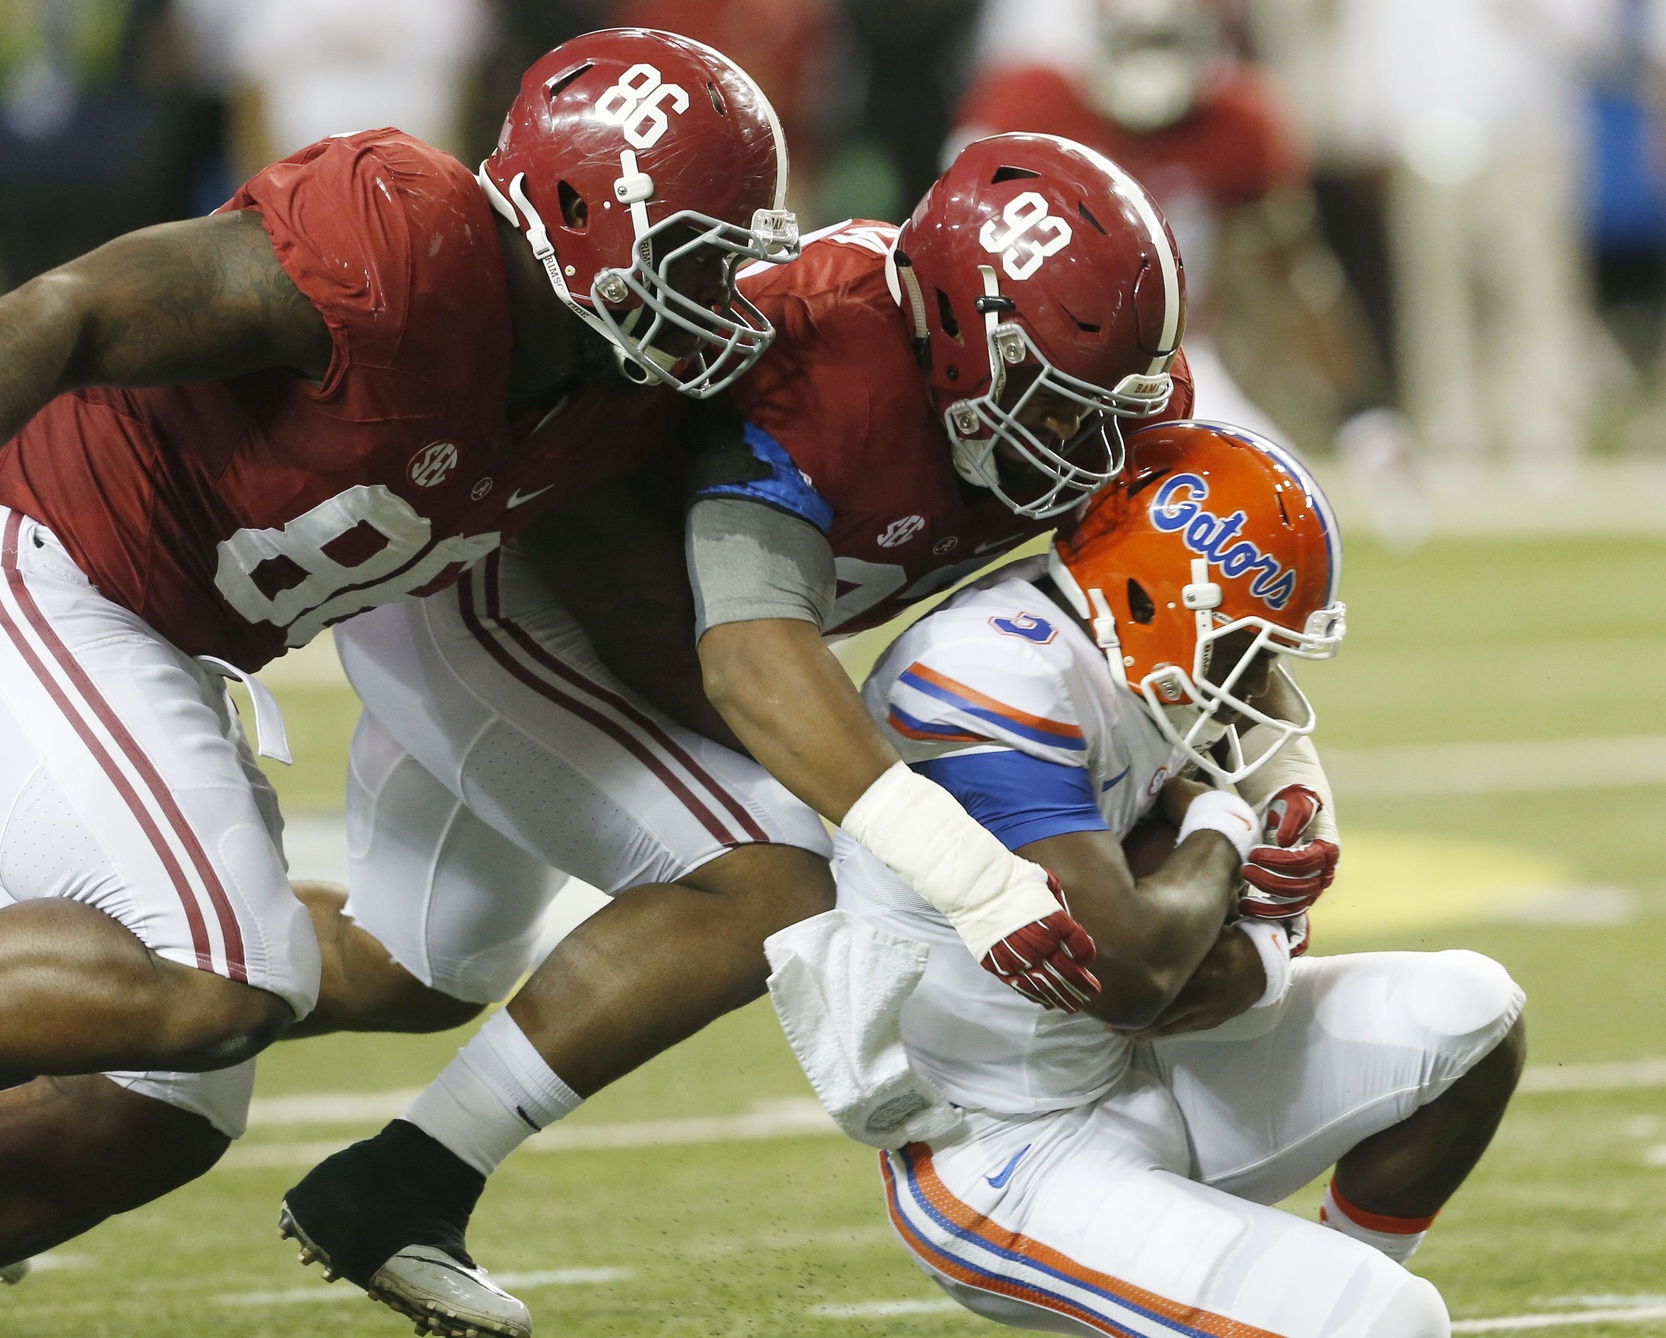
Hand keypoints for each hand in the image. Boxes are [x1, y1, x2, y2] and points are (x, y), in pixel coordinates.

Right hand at [980, 872, 1100, 1011]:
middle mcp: (1040, 945)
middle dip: (1082, 985)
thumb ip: (1061, 907)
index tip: (1087, 960)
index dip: (1086, 956)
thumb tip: (1070, 925)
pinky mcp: (1000, 966)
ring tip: (1073, 1006)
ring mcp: (1019, 958)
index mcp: (1056, 923)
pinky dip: (1037, 996)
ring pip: (1046, 985)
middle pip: (1068, 973)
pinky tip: (1047, 1002)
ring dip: (1062, 997)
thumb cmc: (1013, 880)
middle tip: (1091, 994)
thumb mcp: (1047, 883)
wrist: (976, 887)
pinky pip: (1022, 987)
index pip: (1081, 948)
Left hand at [1123, 925, 1265, 1038]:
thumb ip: (1179, 938)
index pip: (1162, 987)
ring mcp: (1207, 1014)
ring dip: (1143, 1031)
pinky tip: (1142, 1033)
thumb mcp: (1206, 935)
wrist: (1265, 968)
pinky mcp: (1211, 1023)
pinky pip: (1180, 1031)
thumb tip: (1142, 929)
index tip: (1112, 991)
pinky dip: (1160, 1033)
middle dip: (1133, 1021)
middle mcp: (1202, 997)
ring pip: (1169, 1028)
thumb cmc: (1230, 943)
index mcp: (1200, 972)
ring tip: (1117, 1030)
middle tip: (1105, 1019)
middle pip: (1161, 1015)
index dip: (1136, 992)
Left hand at [1239, 784, 1337, 918]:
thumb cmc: (1292, 802)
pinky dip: (1269, 918)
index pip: (1307, 862)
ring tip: (1242, 901)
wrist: (1291, 810)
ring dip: (1268, 907)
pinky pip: (1288, 915)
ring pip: (1295, 907)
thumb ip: (1295, 814)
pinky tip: (1247, 912)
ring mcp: (1311, 887)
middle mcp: (1323, 872)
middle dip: (1270, 882)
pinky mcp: (1297, 896)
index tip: (1254, 853)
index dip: (1280, 861)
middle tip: (1243, 870)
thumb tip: (1285, 840)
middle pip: (1301, 888)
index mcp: (1327, 848)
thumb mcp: (1296, 799)